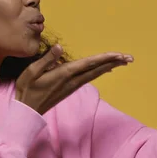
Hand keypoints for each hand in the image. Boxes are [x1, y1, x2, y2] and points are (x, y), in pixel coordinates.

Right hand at [15, 44, 132, 114]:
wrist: (28, 111)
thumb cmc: (27, 89)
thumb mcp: (32, 72)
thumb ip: (47, 59)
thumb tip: (59, 47)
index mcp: (64, 74)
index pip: (88, 64)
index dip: (105, 58)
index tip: (118, 54)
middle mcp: (72, 80)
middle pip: (97, 69)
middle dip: (113, 62)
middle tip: (130, 57)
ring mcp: (73, 85)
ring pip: (95, 74)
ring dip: (110, 66)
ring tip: (123, 61)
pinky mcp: (71, 88)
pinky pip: (90, 77)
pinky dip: (101, 71)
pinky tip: (107, 69)